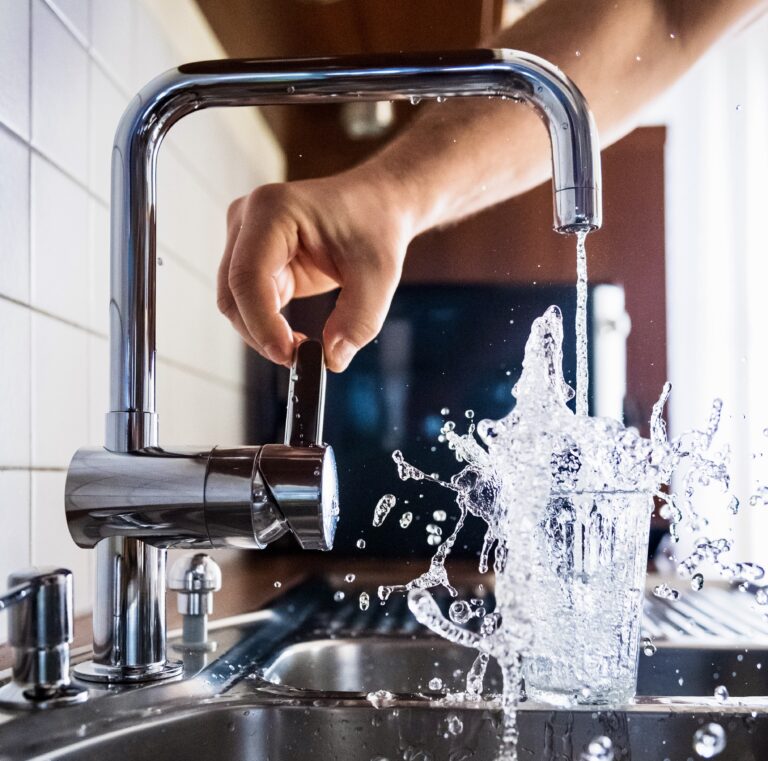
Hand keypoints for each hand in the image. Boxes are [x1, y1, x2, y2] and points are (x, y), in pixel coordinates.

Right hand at [217, 168, 415, 371]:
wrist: (377, 206)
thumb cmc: (376, 226)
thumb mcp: (379, 275)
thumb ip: (359, 319)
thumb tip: (332, 359)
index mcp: (273, 210)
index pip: (248, 276)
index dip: (261, 322)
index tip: (289, 355)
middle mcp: (248, 220)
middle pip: (233, 293)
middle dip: (261, 333)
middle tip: (298, 360)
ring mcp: (245, 239)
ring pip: (235, 303)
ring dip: (262, 333)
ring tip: (303, 348)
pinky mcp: (253, 260)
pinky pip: (249, 304)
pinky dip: (268, 327)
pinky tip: (296, 337)